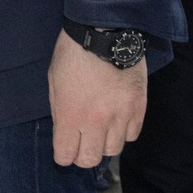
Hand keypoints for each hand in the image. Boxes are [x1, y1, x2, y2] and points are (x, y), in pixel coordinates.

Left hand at [48, 30, 145, 167]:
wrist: (106, 33)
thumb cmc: (73, 54)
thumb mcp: (54, 81)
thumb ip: (59, 110)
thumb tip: (64, 130)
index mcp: (70, 115)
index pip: (66, 156)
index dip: (62, 156)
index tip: (64, 150)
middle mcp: (96, 122)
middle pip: (90, 159)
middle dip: (82, 155)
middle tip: (80, 144)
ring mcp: (120, 117)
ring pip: (113, 150)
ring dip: (103, 144)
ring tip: (99, 131)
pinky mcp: (138, 109)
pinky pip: (132, 135)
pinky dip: (123, 132)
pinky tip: (116, 121)